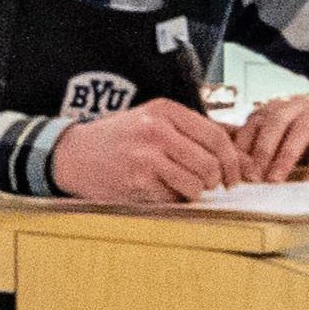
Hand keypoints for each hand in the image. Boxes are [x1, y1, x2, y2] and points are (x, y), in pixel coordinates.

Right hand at [51, 101, 241, 203]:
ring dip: (195, 192)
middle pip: (209, 162)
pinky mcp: (137, 180)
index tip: (234, 174)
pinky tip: (161, 191)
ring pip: (195, 183)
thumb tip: (234, 155)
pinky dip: (173, 199)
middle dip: (216, 180)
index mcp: (165, 110)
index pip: (215, 135)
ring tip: (184, 188)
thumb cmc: (118, 138)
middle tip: (211, 185)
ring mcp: (146, 156)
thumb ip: (189, 132)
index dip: (232, 159)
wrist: (73, 154)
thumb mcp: (152, 120)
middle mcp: (156, 130)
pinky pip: (173, 197)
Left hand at [236, 95, 308, 181]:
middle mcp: (297, 105)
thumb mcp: (285, 144)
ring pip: (300, 129)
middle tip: (254, 177)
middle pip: (275, 121)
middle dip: (262, 149)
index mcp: (279, 108)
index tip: (236, 169)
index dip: (244, 144)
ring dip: (286, 156)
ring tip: (276, 181)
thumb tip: (237, 171)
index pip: (255, 120)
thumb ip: (264, 151)